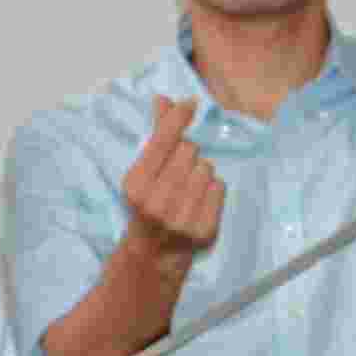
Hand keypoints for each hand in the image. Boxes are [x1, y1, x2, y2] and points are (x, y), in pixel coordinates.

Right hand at [120, 95, 226, 263]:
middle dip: (186, 156)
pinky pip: (219, 187)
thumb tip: (164, 99)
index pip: (163, 142)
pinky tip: (197, 202)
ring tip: (187, 190)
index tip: (190, 102)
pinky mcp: (204, 230)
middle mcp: (157, 202)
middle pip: (189, 150)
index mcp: (136, 186)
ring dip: (200, 173)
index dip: (177, 118)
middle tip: (176, 175)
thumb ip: (156, 136)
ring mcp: (182, 218)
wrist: (152, 256)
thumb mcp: (142, 173)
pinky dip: (211, 190)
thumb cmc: (147, 205)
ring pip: (207, 167)